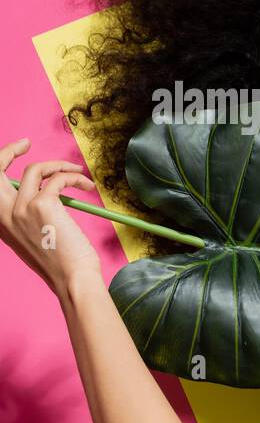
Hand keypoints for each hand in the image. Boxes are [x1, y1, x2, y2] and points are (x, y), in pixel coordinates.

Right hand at [0, 138, 101, 296]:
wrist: (72, 279)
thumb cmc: (61, 263)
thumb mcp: (34, 239)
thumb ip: (28, 218)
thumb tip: (46, 195)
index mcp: (0, 223)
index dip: (0, 164)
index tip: (18, 152)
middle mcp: (4, 214)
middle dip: (9, 150)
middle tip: (27, 143)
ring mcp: (21, 208)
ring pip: (36, 169)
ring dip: (60, 166)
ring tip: (79, 174)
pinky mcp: (43, 205)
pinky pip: (59, 179)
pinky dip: (75, 177)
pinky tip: (87, 185)